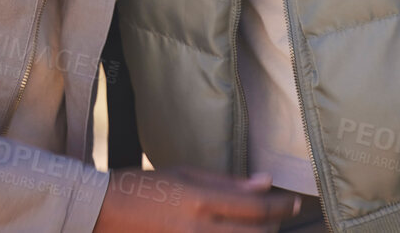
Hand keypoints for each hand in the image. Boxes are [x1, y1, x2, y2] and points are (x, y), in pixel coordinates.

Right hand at [92, 167, 300, 231]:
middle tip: (281, 217)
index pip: (257, 208)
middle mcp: (200, 230)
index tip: (294, 202)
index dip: (281, 207)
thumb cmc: (145, 185)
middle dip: (275, 227)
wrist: (104, 212)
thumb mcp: (185, 173)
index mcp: (201, 201)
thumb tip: (265, 182)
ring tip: (261, 226)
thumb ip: (227, 183)